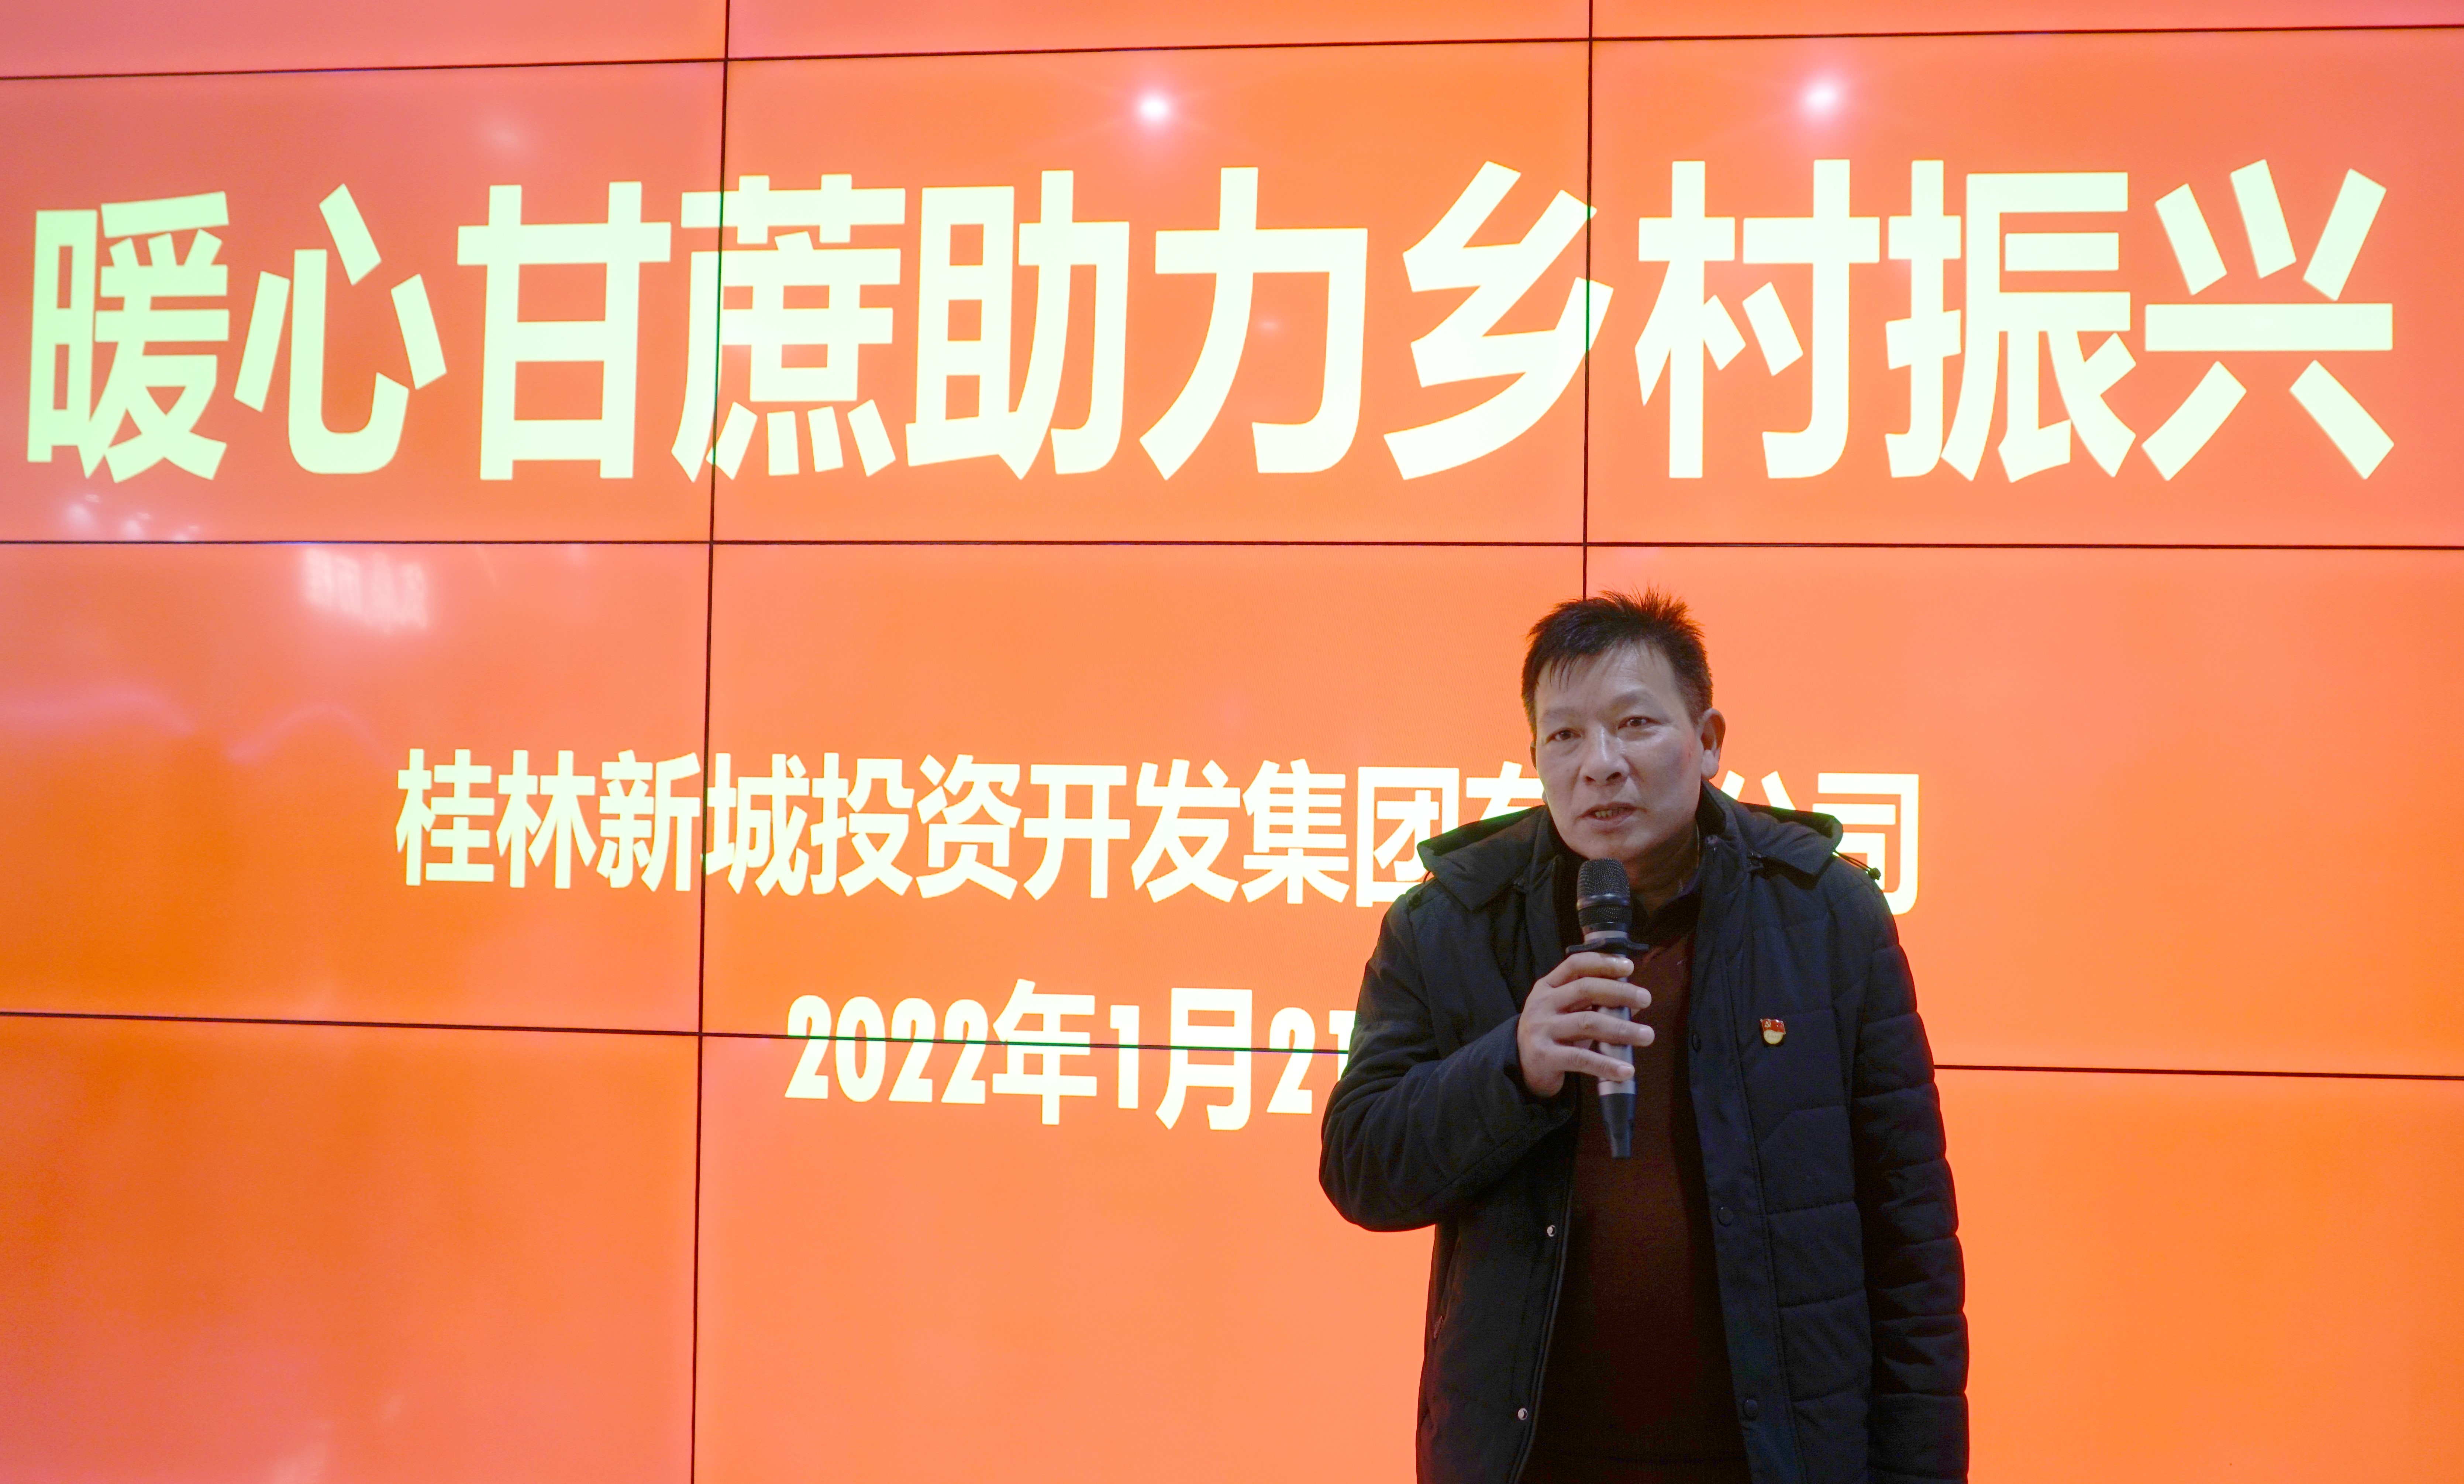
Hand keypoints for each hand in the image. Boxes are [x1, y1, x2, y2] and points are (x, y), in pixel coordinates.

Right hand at [1516, 952, 1653, 1098]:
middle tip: (1646, 998)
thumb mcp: (1569, 1013)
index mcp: (1548, 987)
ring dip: (1622, 1029)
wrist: (1522, 1067)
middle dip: (1620, 992)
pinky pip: (1581, 1058)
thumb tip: (1635, 1003)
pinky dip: (1606, 1064)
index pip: (1576, 965)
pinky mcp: (1544, 1056)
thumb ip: (1597, 1004)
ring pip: (1587, 1023)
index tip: (1629, 966)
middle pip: (1585, 989)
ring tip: (1647, 1036)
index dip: (1603, 962)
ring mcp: (1542, 1029)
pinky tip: (1626, 1069)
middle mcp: (1542, 1004)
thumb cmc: (1553, 1035)